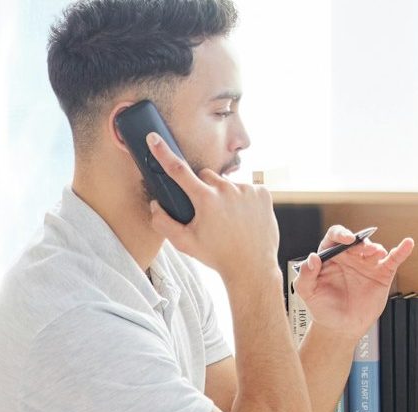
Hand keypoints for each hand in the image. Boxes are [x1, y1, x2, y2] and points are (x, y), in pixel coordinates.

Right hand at [142, 132, 278, 284]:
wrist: (252, 267)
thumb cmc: (217, 256)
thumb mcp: (185, 243)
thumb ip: (163, 223)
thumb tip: (155, 206)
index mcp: (205, 200)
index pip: (178, 170)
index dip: (163, 153)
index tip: (154, 138)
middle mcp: (227, 189)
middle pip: (205, 176)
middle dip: (202, 188)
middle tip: (206, 211)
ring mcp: (247, 189)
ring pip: (227, 183)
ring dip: (224, 194)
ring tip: (229, 218)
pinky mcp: (263, 192)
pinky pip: (246, 188)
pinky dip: (243, 199)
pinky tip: (244, 217)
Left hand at [294, 226, 414, 341]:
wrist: (340, 327)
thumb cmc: (322, 308)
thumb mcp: (307, 292)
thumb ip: (305, 275)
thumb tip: (312, 257)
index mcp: (330, 257)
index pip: (335, 237)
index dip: (341, 234)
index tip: (346, 239)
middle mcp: (349, 257)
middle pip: (357, 241)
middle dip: (360, 242)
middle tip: (362, 249)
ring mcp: (366, 265)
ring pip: (374, 249)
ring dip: (375, 248)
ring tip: (375, 253)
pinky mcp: (381, 274)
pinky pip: (393, 260)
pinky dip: (401, 251)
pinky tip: (407, 244)